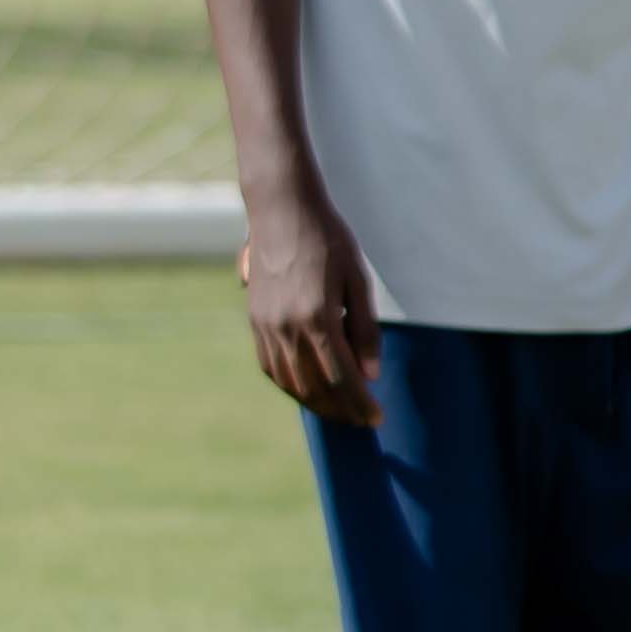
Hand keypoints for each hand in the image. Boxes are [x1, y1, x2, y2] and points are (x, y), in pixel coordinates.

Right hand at [237, 185, 381, 428]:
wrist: (281, 209)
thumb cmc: (328, 240)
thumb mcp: (358, 280)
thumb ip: (364, 330)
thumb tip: (369, 375)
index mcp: (316, 317)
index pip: (341, 378)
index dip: (359, 403)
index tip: (376, 419)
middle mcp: (286, 326)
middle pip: (314, 386)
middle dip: (340, 410)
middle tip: (361, 421)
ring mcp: (265, 324)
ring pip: (289, 380)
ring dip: (314, 403)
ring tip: (338, 412)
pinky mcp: (254, 319)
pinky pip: (269, 364)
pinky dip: (289, 385)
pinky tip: (307, 390)